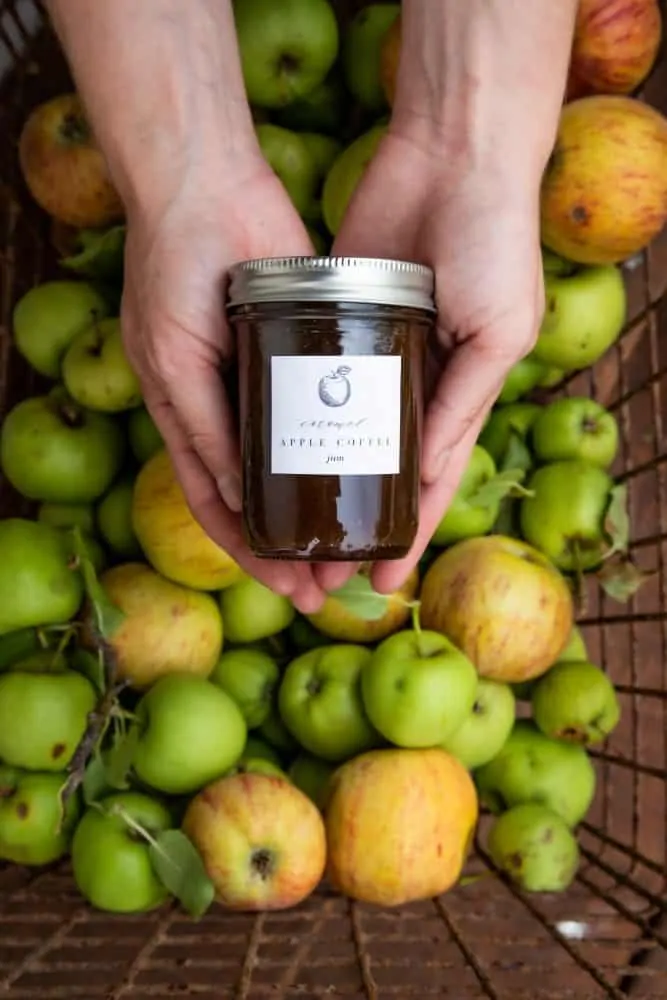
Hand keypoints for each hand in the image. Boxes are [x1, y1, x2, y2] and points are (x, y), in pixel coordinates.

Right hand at [121, 154, 327, 612]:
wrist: (207, 181)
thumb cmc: (175, 269)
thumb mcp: (177, 358)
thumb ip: (205, 426)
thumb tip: (234, 496)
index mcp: (187, 413)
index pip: (221, 502)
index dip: (251, 549)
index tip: (287, 587)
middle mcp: (229, 404)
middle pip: (264, 494)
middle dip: (294, 545)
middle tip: (330, 589)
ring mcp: (267, 376)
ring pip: (298, 460)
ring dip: (323, 507)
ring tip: (358, 549)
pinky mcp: (306, 344)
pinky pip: (324, 407)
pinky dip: (340, 448)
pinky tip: (370, 476)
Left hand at [315, 128, 544, 595]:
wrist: (452, 155)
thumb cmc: (494, 243)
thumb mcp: (498, 331)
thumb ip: (462, 401)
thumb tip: (422, 471)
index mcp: (461, 393)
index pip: (428, 480)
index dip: (408, 530)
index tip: (381, 580)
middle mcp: (414, 380)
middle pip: (379, 468)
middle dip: (356, 522)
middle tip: (323, 573)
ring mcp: (371, 350)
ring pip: (340, 431)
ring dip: (320, 482)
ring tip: (289, 530)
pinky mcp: (335, 315)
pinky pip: (312, 376)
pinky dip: (297, 415)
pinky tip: (272, 454)